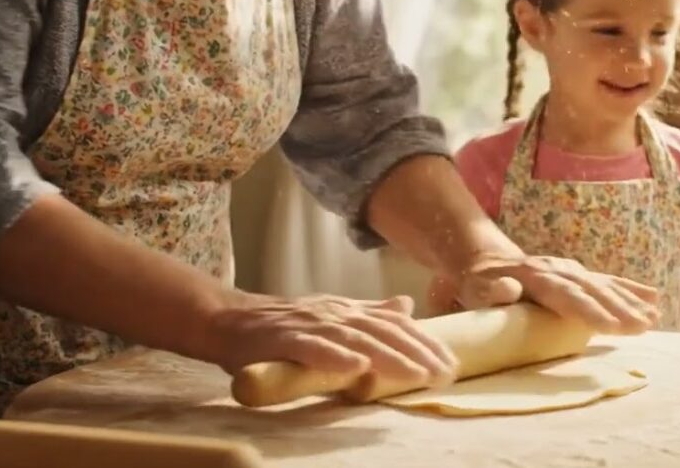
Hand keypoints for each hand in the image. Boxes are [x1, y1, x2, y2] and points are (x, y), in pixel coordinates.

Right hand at [204, 293, 457, 385]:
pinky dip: (335, 357)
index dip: (425, 342)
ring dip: (389, 357)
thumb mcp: (331, 315)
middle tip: (444, 373)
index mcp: (347, 310)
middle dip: (417, 352)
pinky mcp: (284, 339)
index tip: (450, 363)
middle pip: (383, 331)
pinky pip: (312, 348)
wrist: (228, 320)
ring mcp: (310, 324)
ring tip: (416, 373)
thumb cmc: (282, 325)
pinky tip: (356, 367)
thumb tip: (407, 305)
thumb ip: (369, 313)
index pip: (394, 325)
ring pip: (356, 339)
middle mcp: (334, 313)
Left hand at [428, 250, 659, 334]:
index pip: (567, 296)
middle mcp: (558, 270)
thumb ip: (492, 292)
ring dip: (629, 302)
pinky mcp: (577, 274)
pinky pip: (607, 280)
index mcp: (536, 277)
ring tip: (653, 320)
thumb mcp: (476, 290)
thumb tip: (510, 289)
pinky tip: (653, 299)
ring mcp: (570, 270)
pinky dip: (630, 289)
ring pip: (604, 286)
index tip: (611, 327)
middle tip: (642, 327)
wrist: (486, 260)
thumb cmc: (478, 286)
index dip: (589, 311)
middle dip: (619, 309)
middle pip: (592, 291)